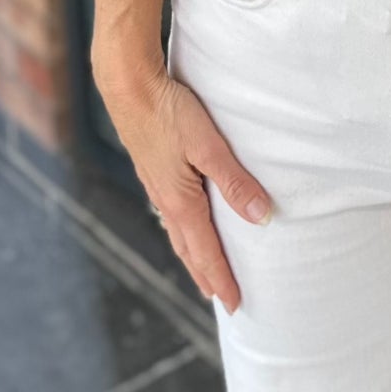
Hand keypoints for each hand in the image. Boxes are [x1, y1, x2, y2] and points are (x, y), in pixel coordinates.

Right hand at [96, 64, 273, 313]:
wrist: (128, 86)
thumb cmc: (169, 112)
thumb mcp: (209, 146)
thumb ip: (236, 182)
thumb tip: (262, 218)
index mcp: (181, 202)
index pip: (207, 252)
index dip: (222, 279)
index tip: (236, 304)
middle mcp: (166, 201)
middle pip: (189, 250)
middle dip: (206, 275)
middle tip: (221, 299)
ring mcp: (156, 185)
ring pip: (178, 232)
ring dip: (193, 255)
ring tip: (203, 269)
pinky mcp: (152, 169)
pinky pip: (170, 213)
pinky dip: (182, 230)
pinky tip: (184, 221)